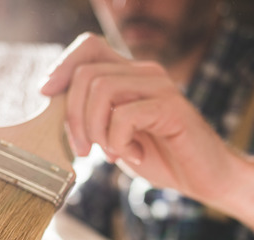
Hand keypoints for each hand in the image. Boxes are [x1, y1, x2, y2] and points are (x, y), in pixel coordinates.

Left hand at [40, 33, 238, 202]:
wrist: (206, 179)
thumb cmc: (161, 158)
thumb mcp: (114, 136)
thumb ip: (91, 117)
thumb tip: (52, 106)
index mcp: (130, 74)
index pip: (88, 47)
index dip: (62, 66)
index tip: (46, 94)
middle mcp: (145, 72)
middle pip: (86, 73)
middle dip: (72, 116)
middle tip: (82, 149)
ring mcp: (160, 86)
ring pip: (102, 90)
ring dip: (95, 129)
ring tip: (109, 153)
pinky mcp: (172, 107)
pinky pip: (125, 116)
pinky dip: (119, 142)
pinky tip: (135, 156)